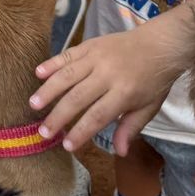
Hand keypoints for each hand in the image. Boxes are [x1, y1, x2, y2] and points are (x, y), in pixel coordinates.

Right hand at [29, 16, 188, 151]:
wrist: (160, 43)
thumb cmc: (154, 80)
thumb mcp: (149, 108)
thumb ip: (131, 128)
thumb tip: (119, 152)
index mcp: (124, 93)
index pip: (98, 116)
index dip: (81, 131)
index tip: (67, 146)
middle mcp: (107, 74)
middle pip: (78, 97)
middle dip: (58, 116)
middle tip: (43, 132)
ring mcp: (97, 57)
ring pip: (68, 75)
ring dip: (49, 90)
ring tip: (34, 104)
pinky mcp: (90, 44)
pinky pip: (68, 54)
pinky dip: (52, 63)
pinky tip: (38, 73)